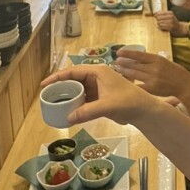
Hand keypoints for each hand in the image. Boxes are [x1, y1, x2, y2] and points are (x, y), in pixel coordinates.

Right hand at [40, 65, 161, 126]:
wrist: (144, 110)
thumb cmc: (128, 102)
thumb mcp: (107, 106)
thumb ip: (87, 111)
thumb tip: (68, 118)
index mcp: (98, 72)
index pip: (73, 72)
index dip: (57, 77)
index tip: (44, 84)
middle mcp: (97, 77)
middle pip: (74, 80)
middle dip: (60, 87)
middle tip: (47, 96)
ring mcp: (99, 87)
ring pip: (79, 90)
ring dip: (68, 96)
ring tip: (55, 104)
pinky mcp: (101, 97)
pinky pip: (84, 98)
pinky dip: (76, 103)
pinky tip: (68, 110)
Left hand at [115, 50, 189, 98]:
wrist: (184, 84)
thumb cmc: (174, 72)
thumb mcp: (164, 61)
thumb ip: (152, 61)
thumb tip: (136, 59)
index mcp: (157, 59)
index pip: (139, 55)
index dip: (128, 53)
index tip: (119, 52)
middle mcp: (154, 68)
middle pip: (135, 65)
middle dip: (123, 63)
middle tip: (115, 62)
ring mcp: (153, 79)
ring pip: (135, 74)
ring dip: (125, 72)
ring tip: (117, 69)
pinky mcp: (152, 88)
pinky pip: (138, 86)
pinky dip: (131, 84)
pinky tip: (124, 82)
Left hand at [154, 10, 183, 34]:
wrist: (179, 28)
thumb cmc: (173, 22)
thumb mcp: (169, 16)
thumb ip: (163, 14)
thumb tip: (155, 13)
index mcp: (170, 12)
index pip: (160, 13)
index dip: (156, 15)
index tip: (155, 16)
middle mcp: (171, 16)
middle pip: (158, 17)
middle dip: (157, 20)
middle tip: (159, 21)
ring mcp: (171, 22)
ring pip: (159, 22)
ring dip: (159, 24)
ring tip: (161, 25)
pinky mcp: (170, 27)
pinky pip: (161, 26)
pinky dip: (160, 27)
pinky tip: (162, 27)